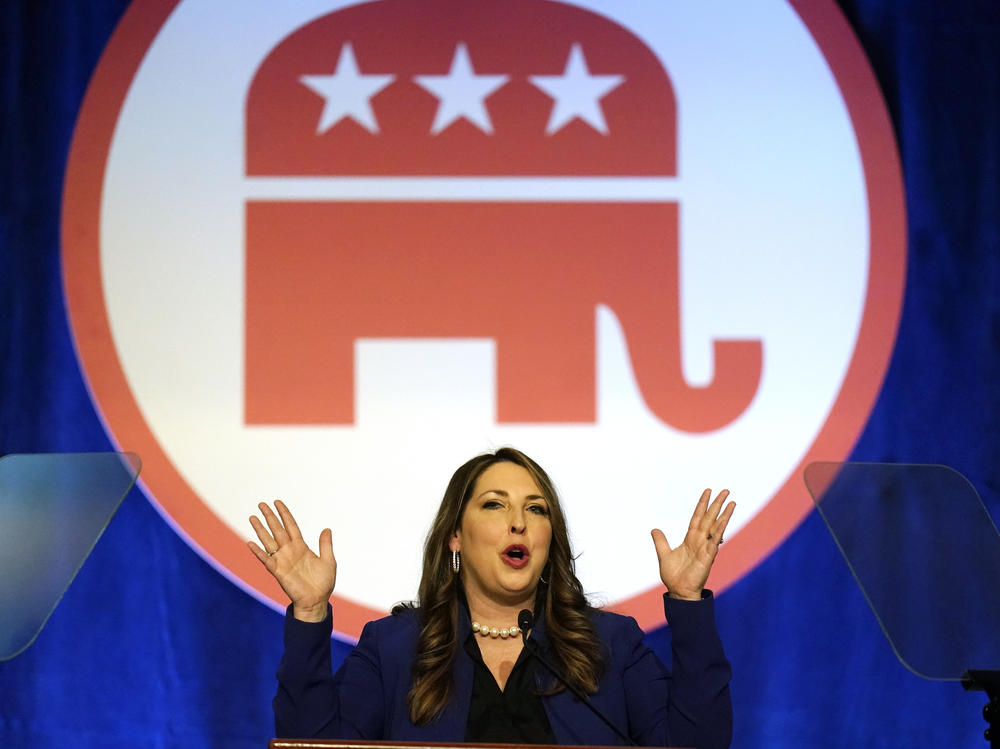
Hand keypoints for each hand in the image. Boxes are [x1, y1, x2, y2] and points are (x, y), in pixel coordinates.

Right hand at [248, 500, 335, 621]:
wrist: (316, 601)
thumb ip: (325, 544)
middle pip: (277, 529)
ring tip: (252, 517)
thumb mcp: (328, 560)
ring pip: (268, 540)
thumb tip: (327, 528)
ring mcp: (282, 560)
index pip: (290, 526)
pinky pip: (266, 558)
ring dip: (260, 529)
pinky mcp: (277, 571)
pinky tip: (250, 543)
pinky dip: (258, 551)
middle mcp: (289, 550)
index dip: (284, 514)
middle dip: (270, 517)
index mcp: (301, 546)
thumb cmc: (323, 583)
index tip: (277, 502)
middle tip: (261, 504)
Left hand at [651, 489, 734, 600]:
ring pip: (716, 527)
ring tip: (732, 502)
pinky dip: (719, 530)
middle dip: (717, 504)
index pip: (698, 517)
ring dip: (724, 514)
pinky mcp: (708, 556)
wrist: (679, 591)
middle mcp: (700, 540)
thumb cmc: (674, 576)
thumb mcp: (664, 554)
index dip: (702, 505)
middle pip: (709, 518)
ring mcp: (706, 547)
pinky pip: (715, 540)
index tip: (708, 492)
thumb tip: (654, 529)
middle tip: (725, 491)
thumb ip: (660, 541)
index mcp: (690, 539)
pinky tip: (724, 520)